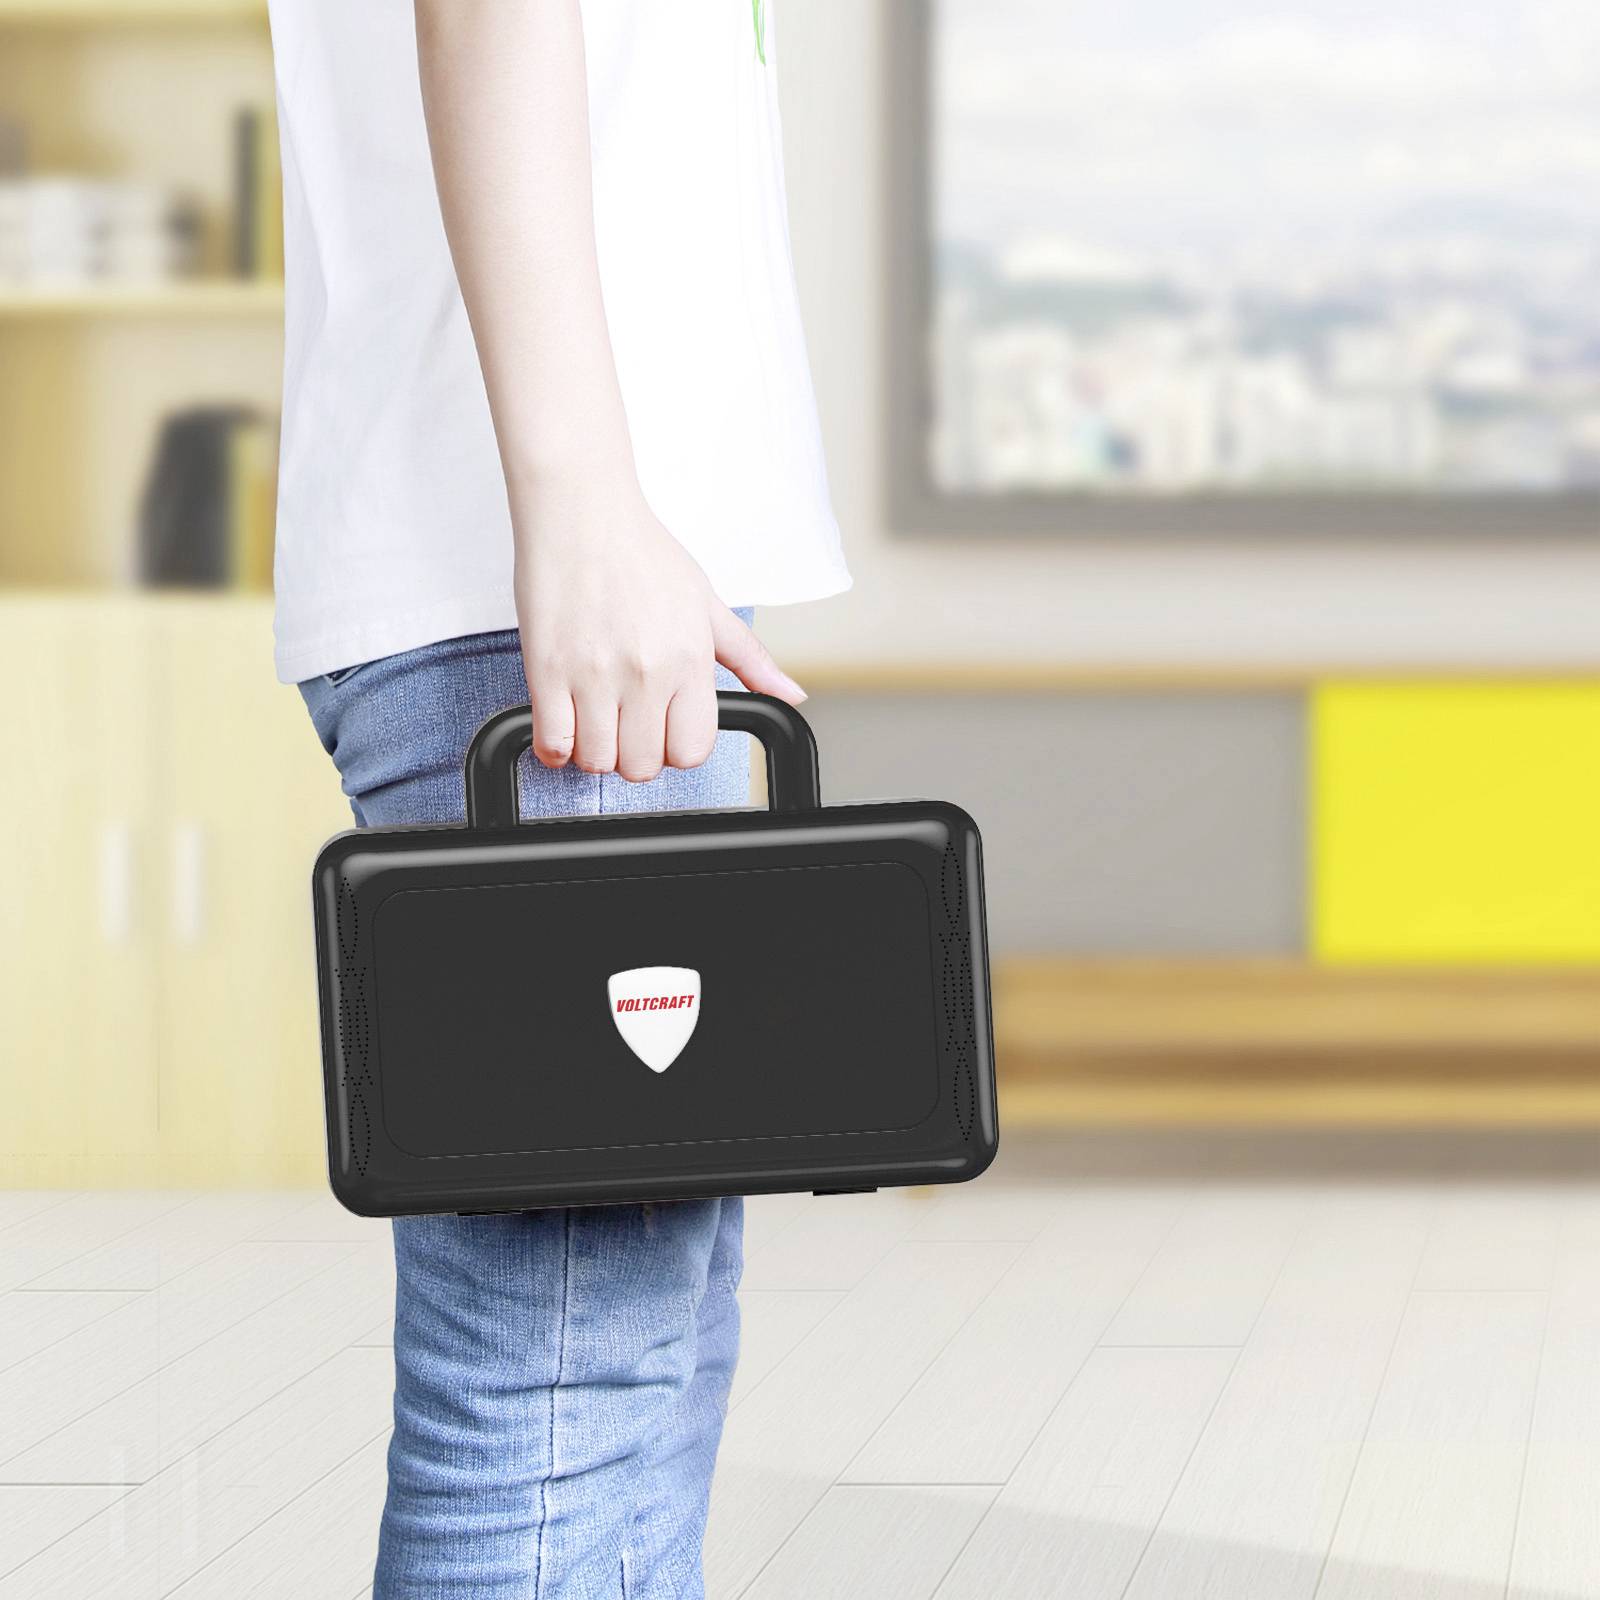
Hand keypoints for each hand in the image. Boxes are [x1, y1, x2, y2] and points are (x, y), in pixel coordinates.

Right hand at [513, 475, 804, 781]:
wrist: (582, 511)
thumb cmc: (641, 552)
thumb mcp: (707, 604)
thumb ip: (749, 657)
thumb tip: (790, 693)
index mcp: (689, 660)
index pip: (691, 751)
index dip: (677, 750)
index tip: (663, 732)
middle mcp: (646, 673)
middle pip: (642, 766)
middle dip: (634, 756)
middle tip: (625, 726)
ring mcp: (595, 675)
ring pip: (597, 761)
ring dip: (595, 752)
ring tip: (594, 720)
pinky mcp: (547, 670)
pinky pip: (553, 743)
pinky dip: (556, 747)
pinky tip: (563, 724)